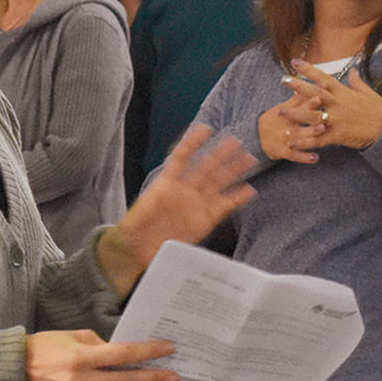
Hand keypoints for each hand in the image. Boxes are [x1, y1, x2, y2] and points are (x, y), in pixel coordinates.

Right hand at [25, 329, 179, 380]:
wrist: (13, 370)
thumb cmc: (44, 347)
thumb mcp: (73, 336)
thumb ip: (100, 346)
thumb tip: (123, 355)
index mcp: (79, 358)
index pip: (123, 355)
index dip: (147, 353)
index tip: (167, 349)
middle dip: (152, 379)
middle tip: (172, 376)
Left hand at [102, 124, 255, 286]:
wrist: (140, 250)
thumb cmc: (133, 231)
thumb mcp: (131, 221)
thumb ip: (141, 213)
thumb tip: (146, 208)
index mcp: (166, 184)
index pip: (182, 157)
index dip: (193, 143)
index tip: (205, 130)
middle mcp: (184, 190)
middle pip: (205, 167)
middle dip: (220, 153)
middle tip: (235, 141)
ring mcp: (196, 204)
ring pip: (219, 182)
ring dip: (233, 171)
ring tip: (249, 159)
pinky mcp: (205, 220)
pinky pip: (224, 206)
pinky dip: (237, 198)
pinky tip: (249, 190)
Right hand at [257, 84, 326, 163]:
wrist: (255, 138)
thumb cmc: (274, 121)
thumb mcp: (282, 107)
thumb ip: (297, 99)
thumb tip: (309, 84)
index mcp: (288, 113)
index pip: (299, 106)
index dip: (309, 102)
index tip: (319, 97)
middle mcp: (287, 125)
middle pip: (300, 120)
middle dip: (311, 117)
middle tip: (324, 115)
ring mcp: (285, 139)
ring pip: (300, 136)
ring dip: (310, 134)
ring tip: (321, 131)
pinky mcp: (284, 152)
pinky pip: (295, 156)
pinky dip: (305, 157)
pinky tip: (315, 158)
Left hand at [286, 60, 381, 149]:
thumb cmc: (379, 111)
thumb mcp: (369, 93)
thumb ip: (357, 82)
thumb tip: (353, 70)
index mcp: (343, 92)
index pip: (324, 77)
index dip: (309, 69)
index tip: (295, 61)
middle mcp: (337, 104)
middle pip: (314, 92)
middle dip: (298, 86)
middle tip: (282, 79)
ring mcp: (336, 119)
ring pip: (312, 115)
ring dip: (295, 114)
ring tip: (280, 112)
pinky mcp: (337, 135)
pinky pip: (317, 138)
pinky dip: (304, 141)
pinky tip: (291, 142)